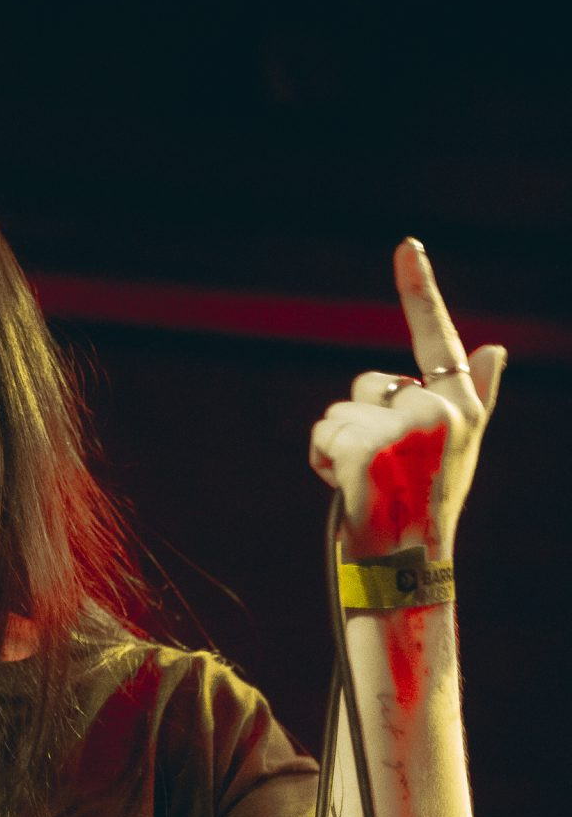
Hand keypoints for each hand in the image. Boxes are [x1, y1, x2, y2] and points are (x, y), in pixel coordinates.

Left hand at [308, 239, 505, 559]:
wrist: (409, 572)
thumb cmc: (427, 514)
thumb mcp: (456, 451)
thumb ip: (472, 397)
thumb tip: (494, 349)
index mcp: (460, 407)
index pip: (438, 340)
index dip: (420, 290)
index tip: (406, 244)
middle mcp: (439, 411)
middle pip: (366, 386)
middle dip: (357, 424)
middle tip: (381, 475)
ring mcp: (406, 429)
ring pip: (339, 413)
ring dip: (337, 450)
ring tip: (367, 488)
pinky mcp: (370, 448)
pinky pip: (324, 435)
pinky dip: (323, 463)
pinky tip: (349, 492)